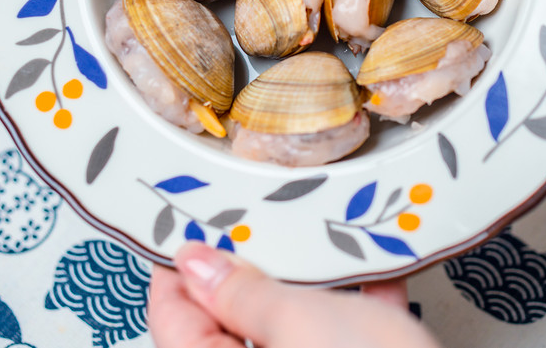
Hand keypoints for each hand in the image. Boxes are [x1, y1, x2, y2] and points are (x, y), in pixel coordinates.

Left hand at [148, 242, 440, 347]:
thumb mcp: (296, 324)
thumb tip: (194, 264)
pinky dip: (355, 299)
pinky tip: (373, 265)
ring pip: (292, 323)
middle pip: (232, 320)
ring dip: (307, 278)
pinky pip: (344, 330)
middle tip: (251, 213)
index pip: (172, 323)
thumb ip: (240, 294)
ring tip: (313, 232)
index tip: (188, 221)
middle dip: (246, 265)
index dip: (176, 269)